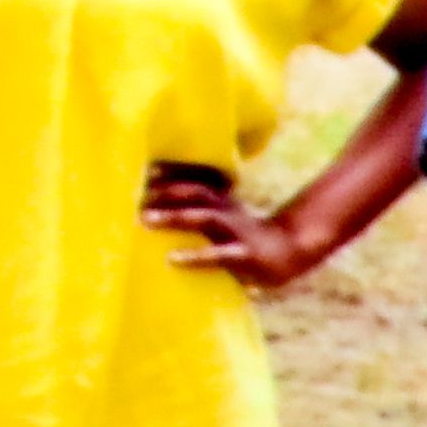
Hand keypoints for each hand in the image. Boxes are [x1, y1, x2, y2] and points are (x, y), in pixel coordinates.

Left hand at [145, 170, 317, 293]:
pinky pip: (218, 255)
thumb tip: (152, 208)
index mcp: (220, 200)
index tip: (140, 167)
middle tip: (133, 192)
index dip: (169, 171)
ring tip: (145, 219)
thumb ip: (194, 210)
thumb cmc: (244, 237)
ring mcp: (236, 232)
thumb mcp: (221, 217)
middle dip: (165, 190)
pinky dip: (195, 257)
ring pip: (204, 218)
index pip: (192, 178)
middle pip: (195, 191)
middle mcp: (226, 210)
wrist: (292, 252)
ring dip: (174, 217)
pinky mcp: (245, 256)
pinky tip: (172, 259)